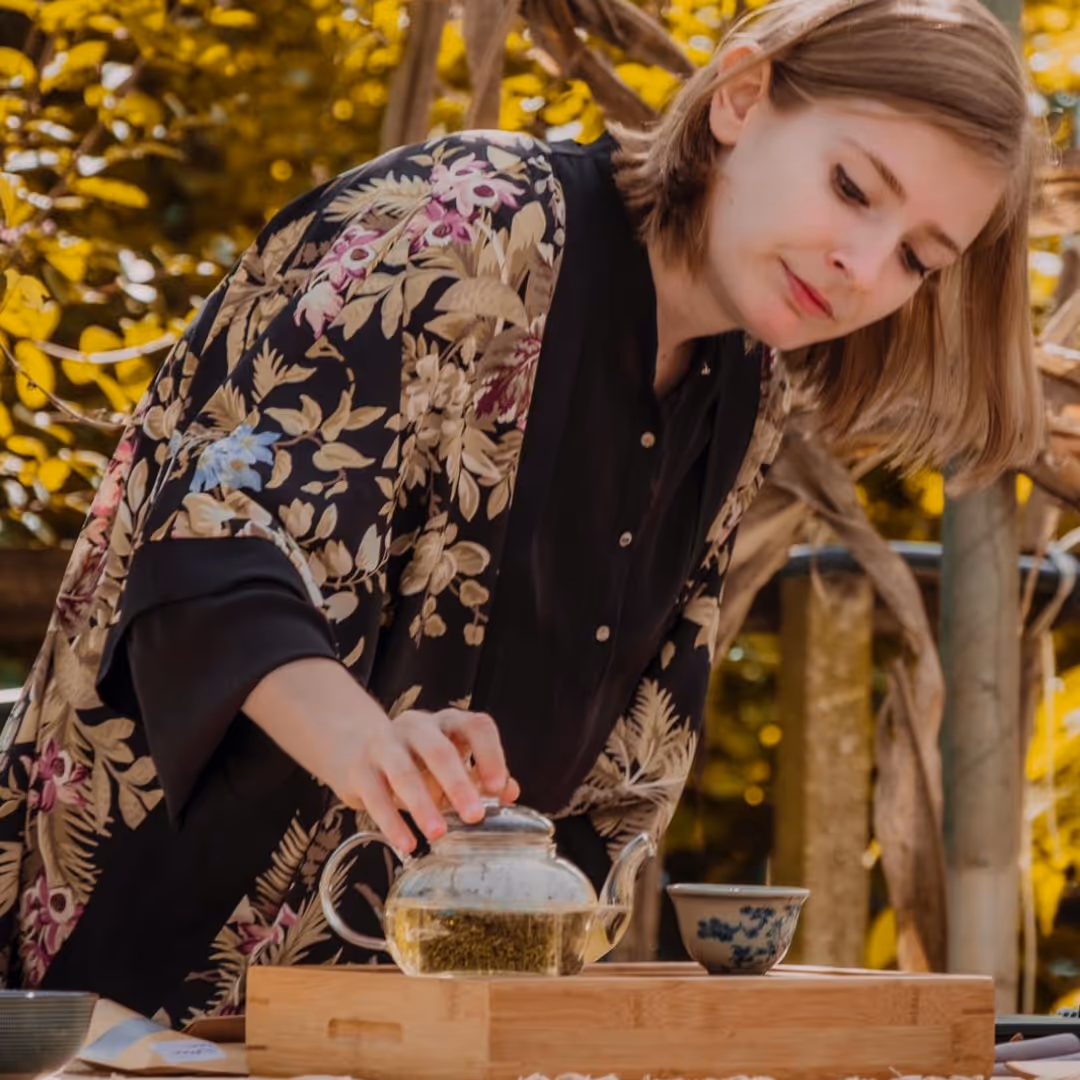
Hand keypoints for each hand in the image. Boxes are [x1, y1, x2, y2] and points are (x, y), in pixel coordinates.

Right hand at [332, 708, 519, 853]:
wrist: (355, 745)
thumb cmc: (416, 758)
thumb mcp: (451, 762)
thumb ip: (480, 776)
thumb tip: (511, 792)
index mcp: (447, 723)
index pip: (476, 727)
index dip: (490, 754)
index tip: (498, 786)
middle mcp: (416, 727)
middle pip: (438, 750)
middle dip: (457, 784)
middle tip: (474, 816)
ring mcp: (384, 745)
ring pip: (403, 772)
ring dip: (422, 805)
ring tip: (438, 834)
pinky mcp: (359, 769)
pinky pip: (376, 796)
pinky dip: (392, 822)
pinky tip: (406, 844)